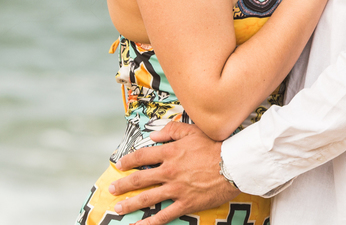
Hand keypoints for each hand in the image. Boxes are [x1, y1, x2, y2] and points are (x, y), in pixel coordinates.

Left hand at [108, 120, 238, 224]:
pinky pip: (163, 215)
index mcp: (170, 153)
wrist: (233, 165)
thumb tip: (154, 135)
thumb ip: (171, 130)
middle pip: (139, 180)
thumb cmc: (215, 146)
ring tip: (118, 208)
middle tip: (111, 189)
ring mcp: (176, 189)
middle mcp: (169, 172)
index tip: (119, 165)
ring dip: (129, 204)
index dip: (128, 161)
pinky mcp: (185, 204)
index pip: (142, 156)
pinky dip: (149, 223)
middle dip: (122, 185)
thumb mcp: (193, 131)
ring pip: (147, 198)